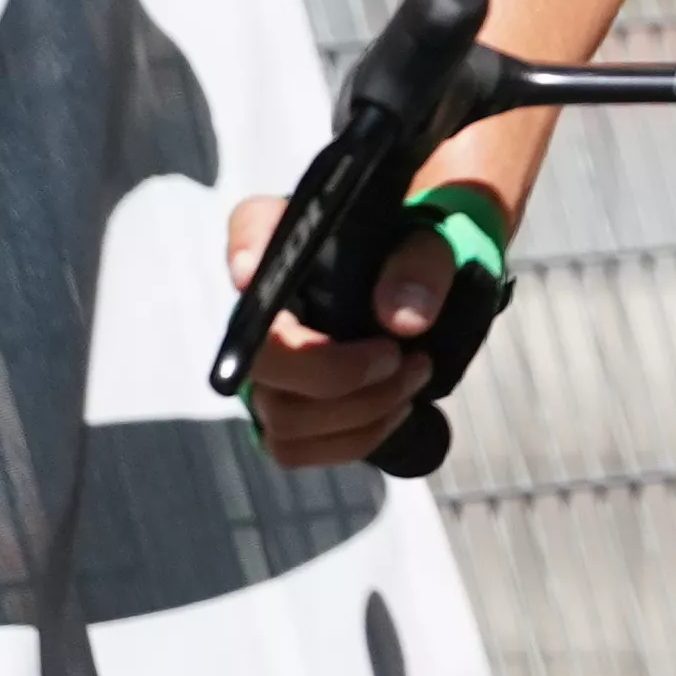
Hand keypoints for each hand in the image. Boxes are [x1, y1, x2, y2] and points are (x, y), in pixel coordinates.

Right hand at [230, 182, 511, 468]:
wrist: (418, 291)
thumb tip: (403, 320)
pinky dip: (354, 439)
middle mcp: (259, 299)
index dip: (243, 252)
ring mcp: (264, 362)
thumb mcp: (432, 244)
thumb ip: (423, 265)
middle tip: (398, 356)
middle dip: (335, 373)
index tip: (249, 273)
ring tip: (412, 379)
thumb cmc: (413, 255)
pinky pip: (294, 448)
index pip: (249, 227)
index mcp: (287, 233)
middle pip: (258, 353)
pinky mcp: (280, 409)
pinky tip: (394, 410)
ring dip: (360, 411)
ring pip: (280, 415)